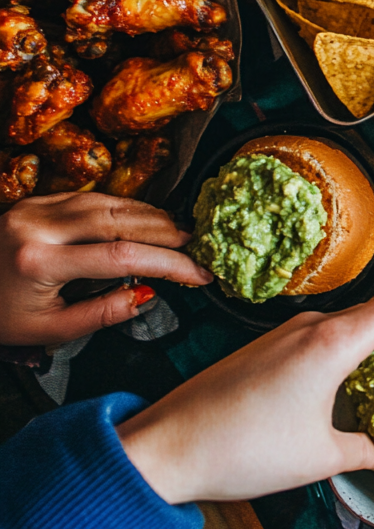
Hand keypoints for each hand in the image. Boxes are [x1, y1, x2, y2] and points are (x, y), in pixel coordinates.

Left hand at [0, 192, 212, 346]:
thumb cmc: (0, 316)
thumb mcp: (49, 330)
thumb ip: (102, 313)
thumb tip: (148, 293)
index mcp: (41, 263)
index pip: (122, 258)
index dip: (169, 264)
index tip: (198, 274)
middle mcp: (37, 227)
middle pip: (120, 220)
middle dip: (166, 232)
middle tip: (196, 245)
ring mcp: (34, 209)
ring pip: (108, 202)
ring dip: (149, 215)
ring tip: (178, 230)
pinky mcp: (34, 202)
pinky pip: (90, 197)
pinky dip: (123, 206)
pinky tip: (144, 217)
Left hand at [116, 291, 373, 503]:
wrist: (166, 446)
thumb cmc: (245, 448)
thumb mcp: (319, 457)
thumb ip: (363, 449)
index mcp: (333, 343)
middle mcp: (309, 326)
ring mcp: (281, 333)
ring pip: (345, 322)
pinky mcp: (262, 347)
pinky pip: (319, 335)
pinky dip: (347, 345)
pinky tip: (349, 372)